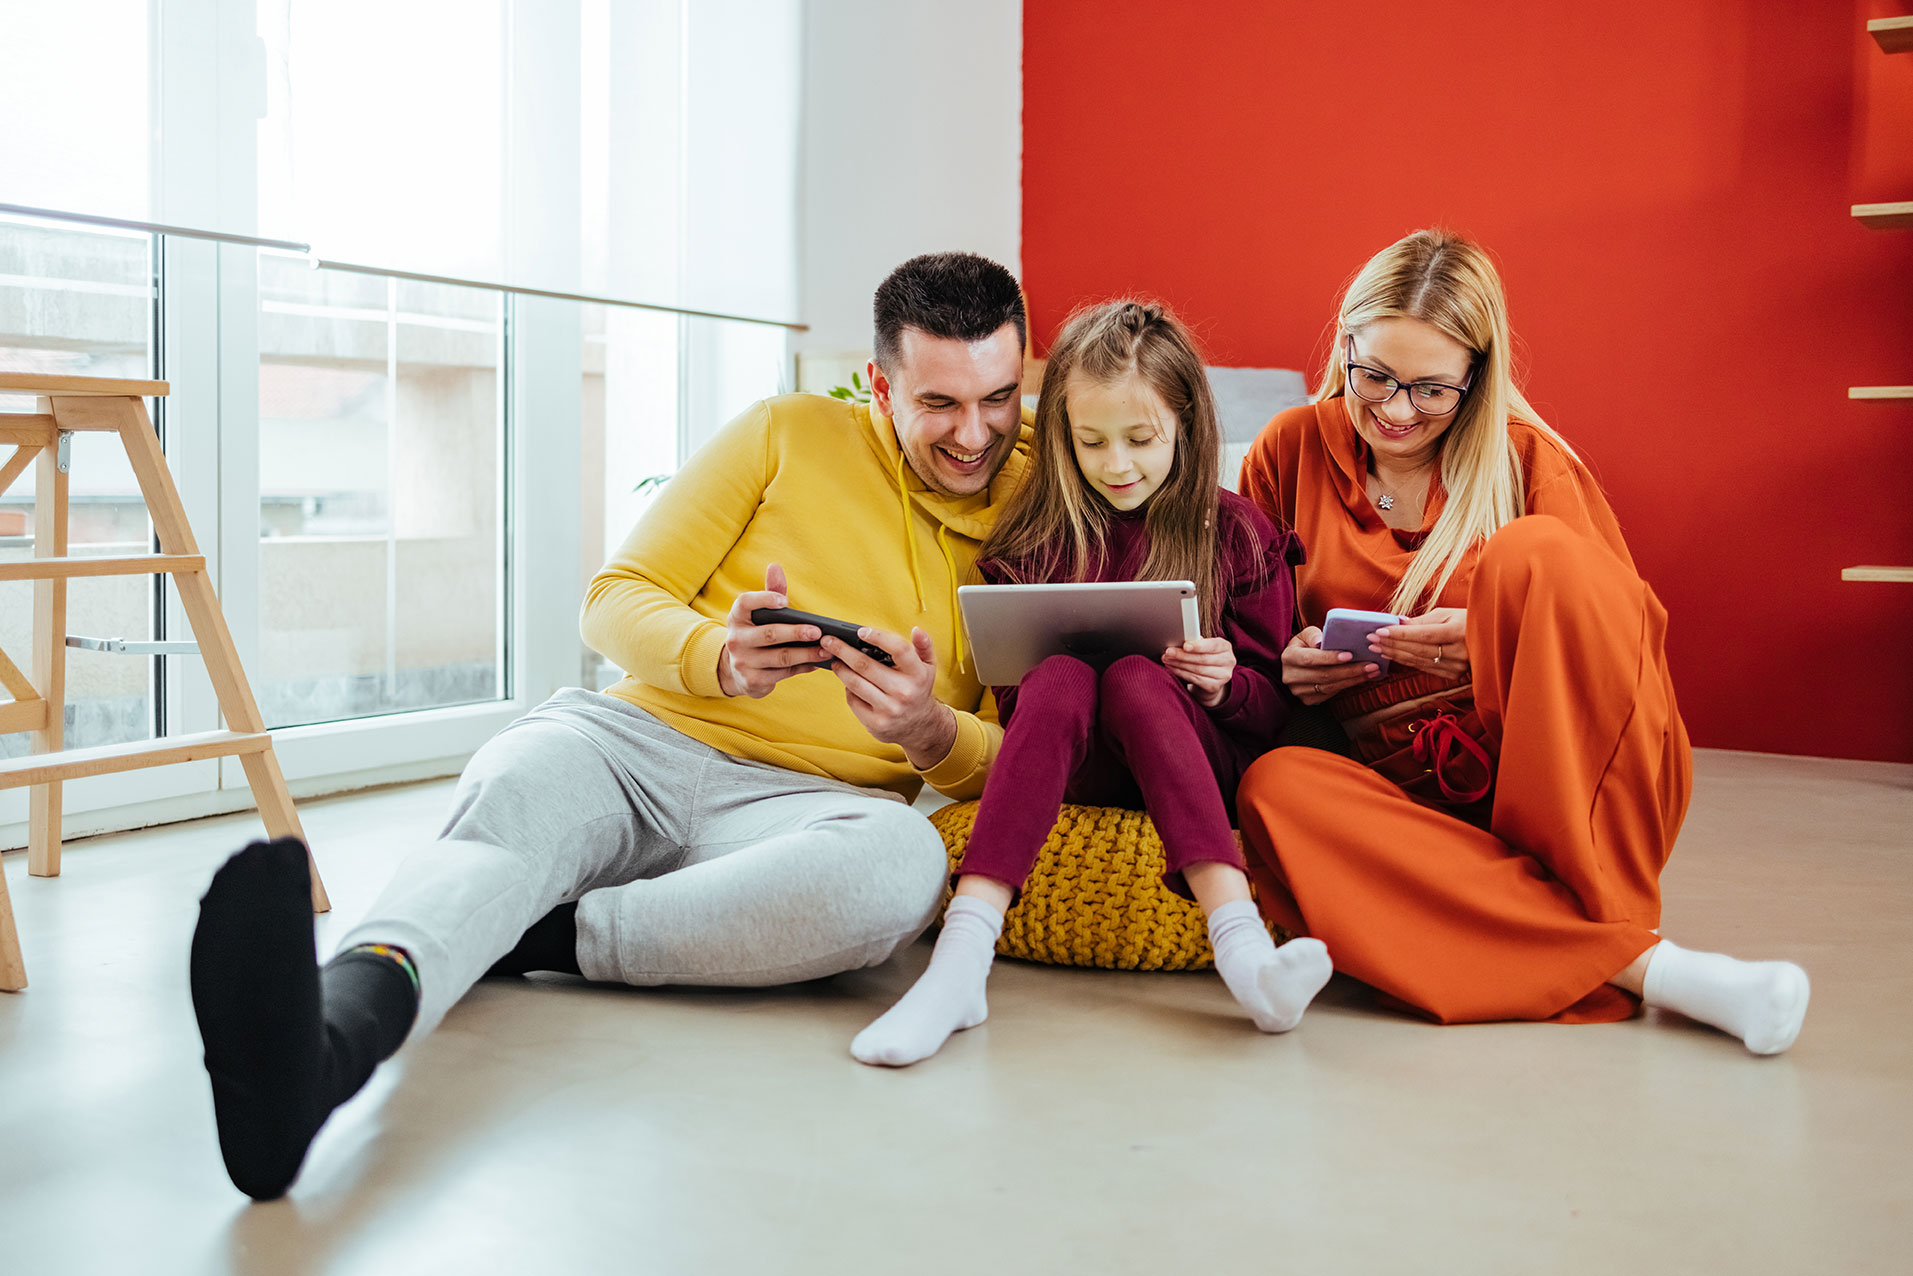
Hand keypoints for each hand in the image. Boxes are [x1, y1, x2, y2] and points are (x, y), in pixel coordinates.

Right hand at [717, 563, 828, 697]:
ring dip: (806, 654)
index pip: (746, 602)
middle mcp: (736, 638)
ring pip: (780, 657)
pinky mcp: (752, 680)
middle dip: (796, 633)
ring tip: (826, 650)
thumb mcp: (760, 614)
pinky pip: (782, 673)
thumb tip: (775, 567)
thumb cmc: (756, 632)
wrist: (737, 669)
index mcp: (737, 616)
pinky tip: (816, 663)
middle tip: (818, 631)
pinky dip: (802, 668)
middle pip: (769, 634)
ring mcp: (742, 661)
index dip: (764, 599)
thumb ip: (771, 591)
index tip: (784, 601)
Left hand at [824, 624, 956, 767]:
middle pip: (865, 665)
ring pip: (855, 683)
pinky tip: (847, 681)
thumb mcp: (928, 666)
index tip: (860, 631)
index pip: (899, 649)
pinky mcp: (876, 723)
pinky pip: (853, 700)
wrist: (920, 725)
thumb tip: (917, 629)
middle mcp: (904, 692)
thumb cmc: (918, 688)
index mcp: (918, 674)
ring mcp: (889, 709)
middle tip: (828, 641)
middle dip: (842, 650)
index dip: (878, 637)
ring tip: (835, 661)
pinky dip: (847, 688)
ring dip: (840, 669)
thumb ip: (924, 645)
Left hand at [1162, 636, 1234, 708]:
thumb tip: (1179, 639)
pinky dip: (1181, 673)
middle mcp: (1228, 661)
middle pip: (1203, 658)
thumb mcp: (1203, 648)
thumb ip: (1195, 643)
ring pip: (1197, 669)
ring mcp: (1223, 675)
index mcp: (1225, 647)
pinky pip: (1195, 679)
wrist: (1211, 680)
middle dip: (1183, 655)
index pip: (1213, 645)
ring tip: (1167, 660)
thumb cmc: (1205, 658)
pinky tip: (1172, 668)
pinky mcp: (1215, 687)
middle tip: (1168, 652)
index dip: (1198, 646)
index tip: (1184, 645)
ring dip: (1179, 664)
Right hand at [1281, 625, 1381, 705]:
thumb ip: (1314, 635)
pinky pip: (1331, 694)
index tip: (1350, 655)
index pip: (1310, 659)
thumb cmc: (1305, 645)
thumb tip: (1322, 641)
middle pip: (1323, 675)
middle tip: (1371, 665)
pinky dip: (1347, 686)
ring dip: (1353, 680)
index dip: (1329, 658)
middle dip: (1350, 670)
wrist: (1297, 663)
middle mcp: (1291, 676)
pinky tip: (1361, 679)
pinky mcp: (1308, 700)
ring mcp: (1299, 691)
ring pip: (1330, 687)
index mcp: (1289, 657)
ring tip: (1372, 672)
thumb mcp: (1306, 635)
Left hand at [1369, 607, 1468, 683]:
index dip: (1400, 634)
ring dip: (1395, 654)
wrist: (1492, 638)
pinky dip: (1407, 662)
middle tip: (1371, 640)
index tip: (1379, 631)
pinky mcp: (1454, 675)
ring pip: (1419, 661)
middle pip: (1418, 650)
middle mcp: (1459, 652)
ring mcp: (1458, 666)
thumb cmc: (1468, 620)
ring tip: (1377, 648)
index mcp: (1459, 631)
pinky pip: (1425, 668)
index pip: (1423, 635)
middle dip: (1392, 644)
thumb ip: (1423, 620)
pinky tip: (1392, 656)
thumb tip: (1398, 622)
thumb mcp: (1448, 614)